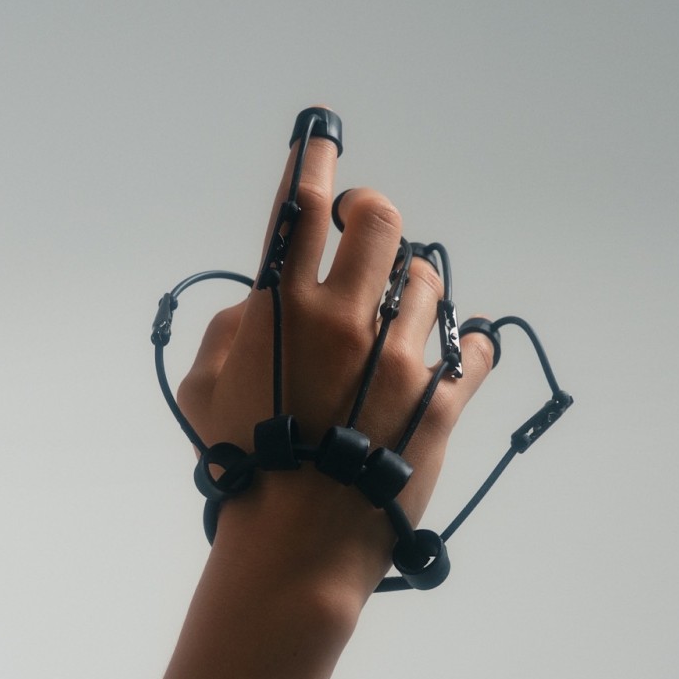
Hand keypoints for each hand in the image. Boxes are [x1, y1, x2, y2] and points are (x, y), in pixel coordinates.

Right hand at [177, 110, 494, 608]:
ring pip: (430, 282)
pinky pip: (474, 350)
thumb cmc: (243, 467)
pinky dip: (469, 344)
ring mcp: (399, 358)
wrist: (299, 541)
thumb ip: (227, 331)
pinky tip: (457, 350)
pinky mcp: (441, 400)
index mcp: (283, 312)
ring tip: (397, 318)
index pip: (299, 213)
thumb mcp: (204, 391)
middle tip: (364, 230)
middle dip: (372, 213)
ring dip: (414, 287)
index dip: (311, 163)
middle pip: (380, 223)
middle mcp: (345, 321)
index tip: (321, 136)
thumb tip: (259, 304)